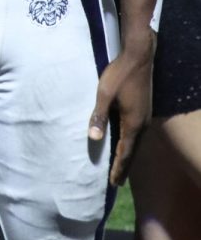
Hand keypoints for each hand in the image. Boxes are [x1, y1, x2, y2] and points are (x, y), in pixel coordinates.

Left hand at [88, 29, 154, 184]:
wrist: (139, 55)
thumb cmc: (119, 74)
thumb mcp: (104, 94)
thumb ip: (99, 116)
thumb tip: (93, 138)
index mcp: (133, 123)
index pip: (125, 152)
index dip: (118, 168)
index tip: (113, 183)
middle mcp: (142, 124)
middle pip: (133, 151)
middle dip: (124, 166)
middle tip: (116, 182)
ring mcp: (145, 116)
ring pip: (136, 142)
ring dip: (128, 155)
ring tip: (120, 166)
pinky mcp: (144, 109)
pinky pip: (138, 133)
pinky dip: (131, 143)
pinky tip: (125, 142)